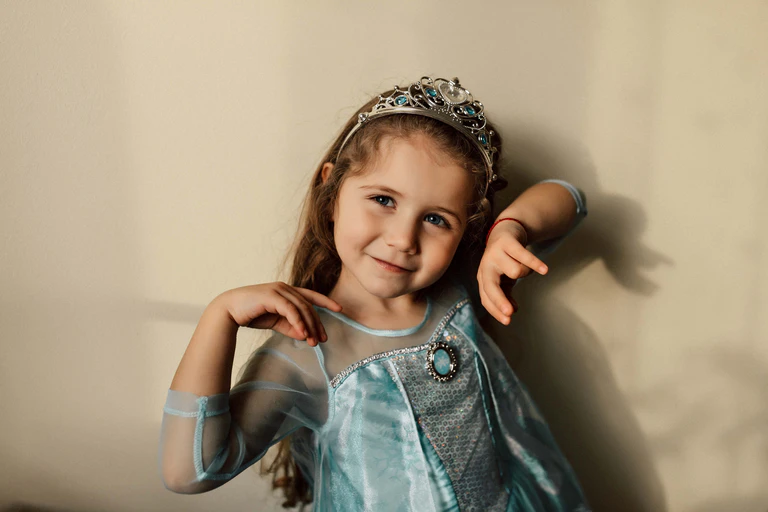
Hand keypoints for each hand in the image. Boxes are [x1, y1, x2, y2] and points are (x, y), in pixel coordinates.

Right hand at [217, 282, 342, 346]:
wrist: (228, 310)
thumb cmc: (252, 314)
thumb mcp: (276, 322)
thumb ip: (291, 327)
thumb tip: (306, 335)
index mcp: (287, 291)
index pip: (312, 296)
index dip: (327, 301)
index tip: (340, 309)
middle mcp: (285, 288)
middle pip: (309, 306)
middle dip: (317, 323)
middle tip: (323, 339)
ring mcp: (279, 290)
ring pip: (302, 308)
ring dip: (309, 326)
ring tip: (314, 342)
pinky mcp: (272, 296)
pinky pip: (290, 310)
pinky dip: (298, 322)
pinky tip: (303, 334)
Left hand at [477, 220, 548, 324]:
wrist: (506, 230)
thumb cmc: (504, 259)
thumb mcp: (504, 279)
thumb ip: (506, 294)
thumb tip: (513, 311)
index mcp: (484, 277)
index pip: (486, 297)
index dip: (495, 310)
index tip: (507, 321)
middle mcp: (486, 266)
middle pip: (490, 286)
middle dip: (499, 300)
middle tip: (510, 313)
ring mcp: (495, 253)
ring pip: (516, 272)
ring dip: (527, 272)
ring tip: (527, 266)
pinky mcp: (508, 242)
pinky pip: (524, 256)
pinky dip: (535, 263)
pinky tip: (545, 270)